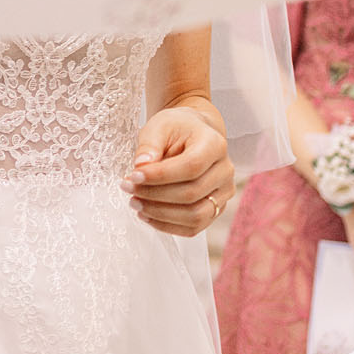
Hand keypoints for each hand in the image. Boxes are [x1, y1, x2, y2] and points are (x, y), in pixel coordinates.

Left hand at [124, 105, 233, 236]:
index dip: (160, 176)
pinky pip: (194, 227)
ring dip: (160, 214)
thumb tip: (140, 166)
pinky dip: (167, 225)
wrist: (192, 136)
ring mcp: (223, 192)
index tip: (133, 176)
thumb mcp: (159, 126)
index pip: (191, 167)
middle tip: (128, 188)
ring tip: (135, 203)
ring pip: (195, 215)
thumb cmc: (176, 129)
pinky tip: (146, 214)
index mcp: (215, 145)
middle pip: (192, 194)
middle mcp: (225, 170)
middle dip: (154, 195)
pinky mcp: (216, 209)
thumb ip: (149, 144)